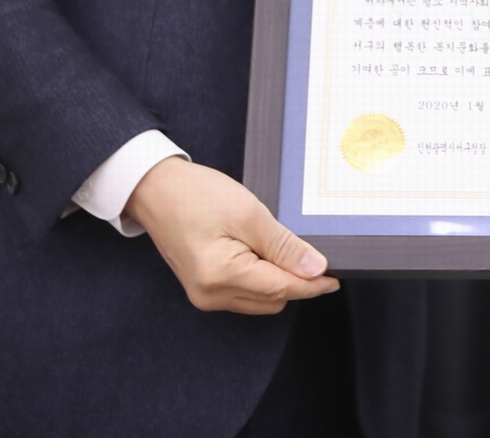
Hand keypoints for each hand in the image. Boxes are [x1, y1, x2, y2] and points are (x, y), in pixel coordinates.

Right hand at [124, 157, 339, 314]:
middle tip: (305, 248)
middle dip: (294, 279)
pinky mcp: (203, 289)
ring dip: (277, 280)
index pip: (281, 289)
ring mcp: (204, 296)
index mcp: (220, 276)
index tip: (334, 276)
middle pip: (273, 299)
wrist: (155, 189)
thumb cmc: (196, 195)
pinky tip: (259, 252)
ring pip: (260, 300)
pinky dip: (260, 278)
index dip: (312, 283)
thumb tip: (315, 268)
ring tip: (273, 244)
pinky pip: (244, 294)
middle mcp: (210, 295)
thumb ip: (283, 245)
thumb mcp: (248, 214)